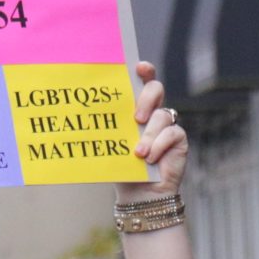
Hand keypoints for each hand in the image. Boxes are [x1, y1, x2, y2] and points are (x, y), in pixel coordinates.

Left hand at [119, 60, 187, 202]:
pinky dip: (159, 145)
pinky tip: (150, 158)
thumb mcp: (112, 143)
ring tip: (139, 153)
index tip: (139, 67)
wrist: (139, 192)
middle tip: (136, 118)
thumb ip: (107, 126)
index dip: (145, 70)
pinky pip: (172, 133)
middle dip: (147, 98)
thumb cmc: (122, 165)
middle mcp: (153, 111)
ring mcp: (167, 124)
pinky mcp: (178, 139)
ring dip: (149, 134)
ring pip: (162, 115)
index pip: (143, 80)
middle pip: (156, 89)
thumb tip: (79, 113)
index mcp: (135, 106)